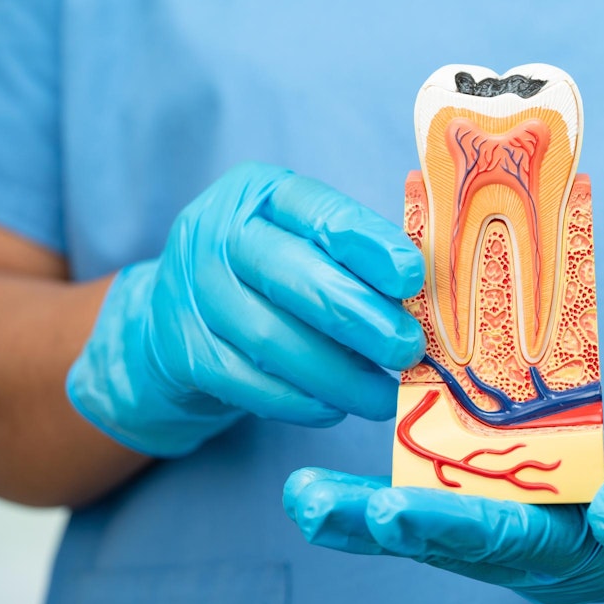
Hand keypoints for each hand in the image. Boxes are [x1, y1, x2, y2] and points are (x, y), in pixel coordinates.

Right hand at [67, 162, 424, 456]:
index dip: (372, 247)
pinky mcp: (182, 350)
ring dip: (338, 376)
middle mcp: (217, 233)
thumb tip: (430, 303)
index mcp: (262, 194)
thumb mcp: (305, 246)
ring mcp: (192, 292)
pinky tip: (335, 409)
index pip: (324, 214)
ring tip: (384, 397)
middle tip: (408, 350)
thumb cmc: (268, 279)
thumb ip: (357, 261)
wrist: (173, 318)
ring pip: (273, 338)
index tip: (414, 279)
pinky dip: (298, 402)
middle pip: (297, 277)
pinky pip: (247, 383)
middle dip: (362, 319)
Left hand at [283, 409, 603, 603]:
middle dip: (373, 526)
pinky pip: (456, 503)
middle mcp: (540, 556)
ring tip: (302, 494)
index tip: (382, 508)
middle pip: (448, 544)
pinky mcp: (522, 511)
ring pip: (439, 528)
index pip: (502, 541)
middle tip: (305, 502)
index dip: (442, 525)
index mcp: (580, 555)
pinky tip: (353, 481)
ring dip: (367, 516)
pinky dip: (404, 494)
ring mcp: (527, 537)